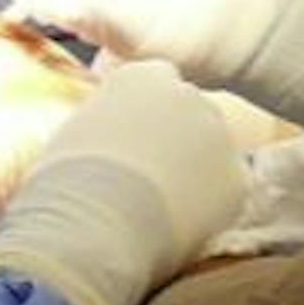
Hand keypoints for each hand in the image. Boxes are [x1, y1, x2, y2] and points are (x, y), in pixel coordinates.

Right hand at [0, 60, 247, 304]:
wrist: (95, 226)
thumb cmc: (68, 183)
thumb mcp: (77, 133)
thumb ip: (106, 123)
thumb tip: (105, 139)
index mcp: (144, 76)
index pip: (156, 84)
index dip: (144, 118)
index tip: (130, 143)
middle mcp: (189, 93)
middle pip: (189, 114)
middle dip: (175, 142)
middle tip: (145, 180)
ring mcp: (219, 134)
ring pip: (210, 154)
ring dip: (194, 175)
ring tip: (156, 209)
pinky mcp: (236, 178)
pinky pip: (225, 192)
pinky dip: (209, 211)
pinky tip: (176, 228)